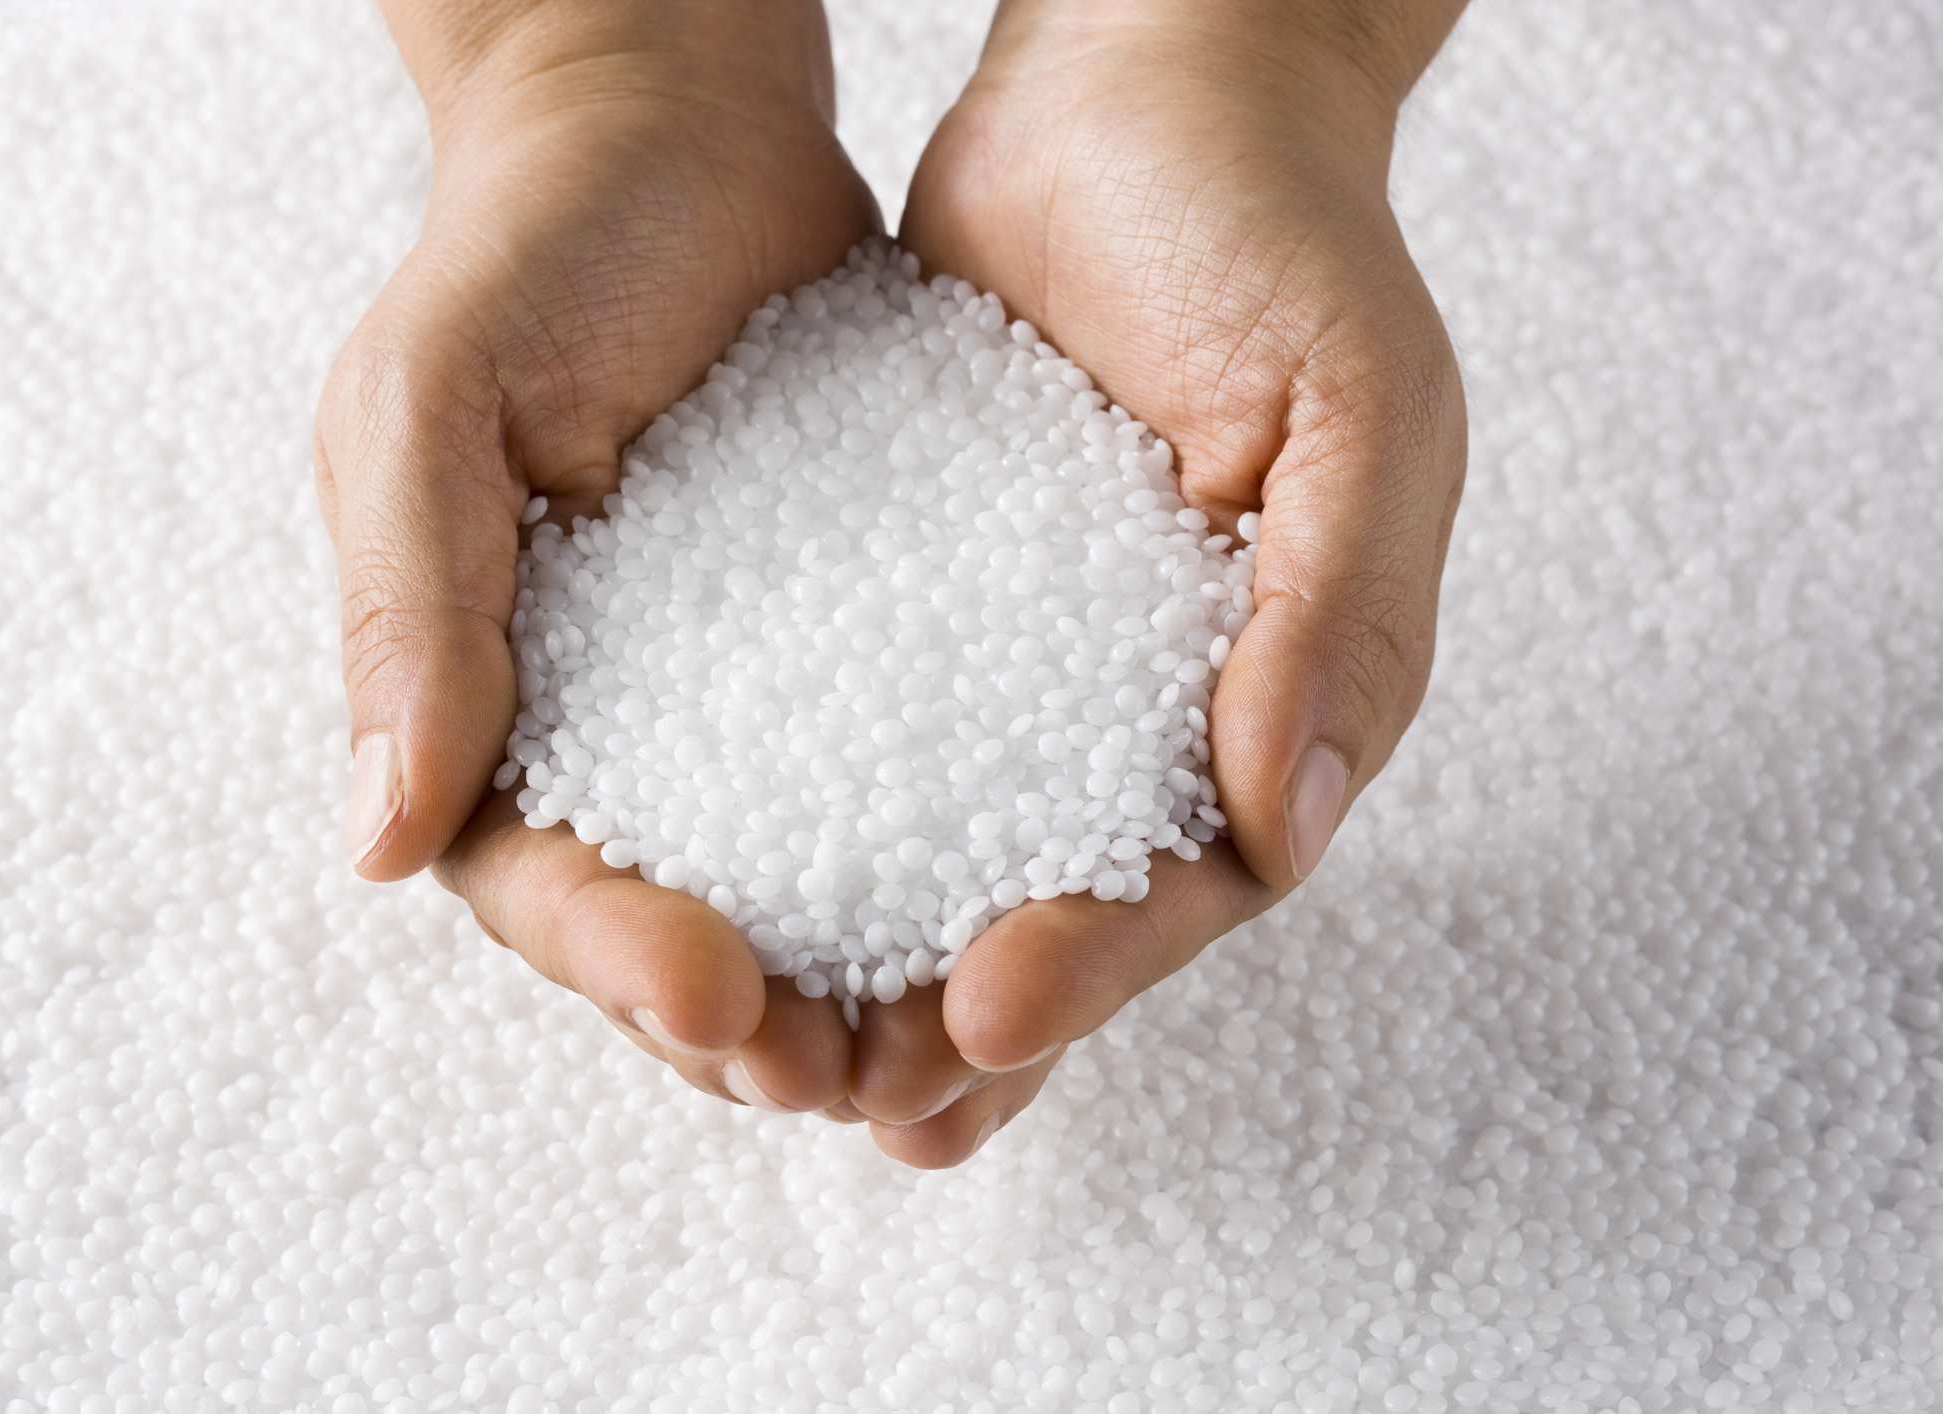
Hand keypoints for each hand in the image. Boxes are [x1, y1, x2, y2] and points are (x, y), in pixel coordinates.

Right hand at [314, 0, 880, 1117]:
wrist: (675, 129)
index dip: (615, 958)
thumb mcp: (432, 404)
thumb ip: (412, 614)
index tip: (718, 997)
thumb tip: (382, 843)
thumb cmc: (528, 245)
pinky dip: (955, 857)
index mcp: (484, 696)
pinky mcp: (859, 645)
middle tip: (857, 1080)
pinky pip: (905, 778)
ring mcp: (743, 698)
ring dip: (867, 986)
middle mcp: (615, 724)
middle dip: (758, 1025)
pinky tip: (1032, 901)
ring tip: (957, 1051)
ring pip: (800, 888)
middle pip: (674, 922)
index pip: (534, 875)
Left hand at [847, 0, 1468, 1161]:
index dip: (1101, 963)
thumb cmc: (1281, 234)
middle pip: (1069, 906)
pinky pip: (874, 733)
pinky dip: (814, 818)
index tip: (984, 1016)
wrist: (1143, 91)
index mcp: (1285, 689)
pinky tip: (730, 880)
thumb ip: (1334, 616)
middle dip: (970, 1018)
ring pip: (959, 852)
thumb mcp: (1357, 406)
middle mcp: (1162, 704)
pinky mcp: (934, 599)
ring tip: (776, 1053)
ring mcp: (1042, 660)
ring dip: (877, 961)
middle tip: (863, 1106)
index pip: (1198, 877)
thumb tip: (1282, 833)